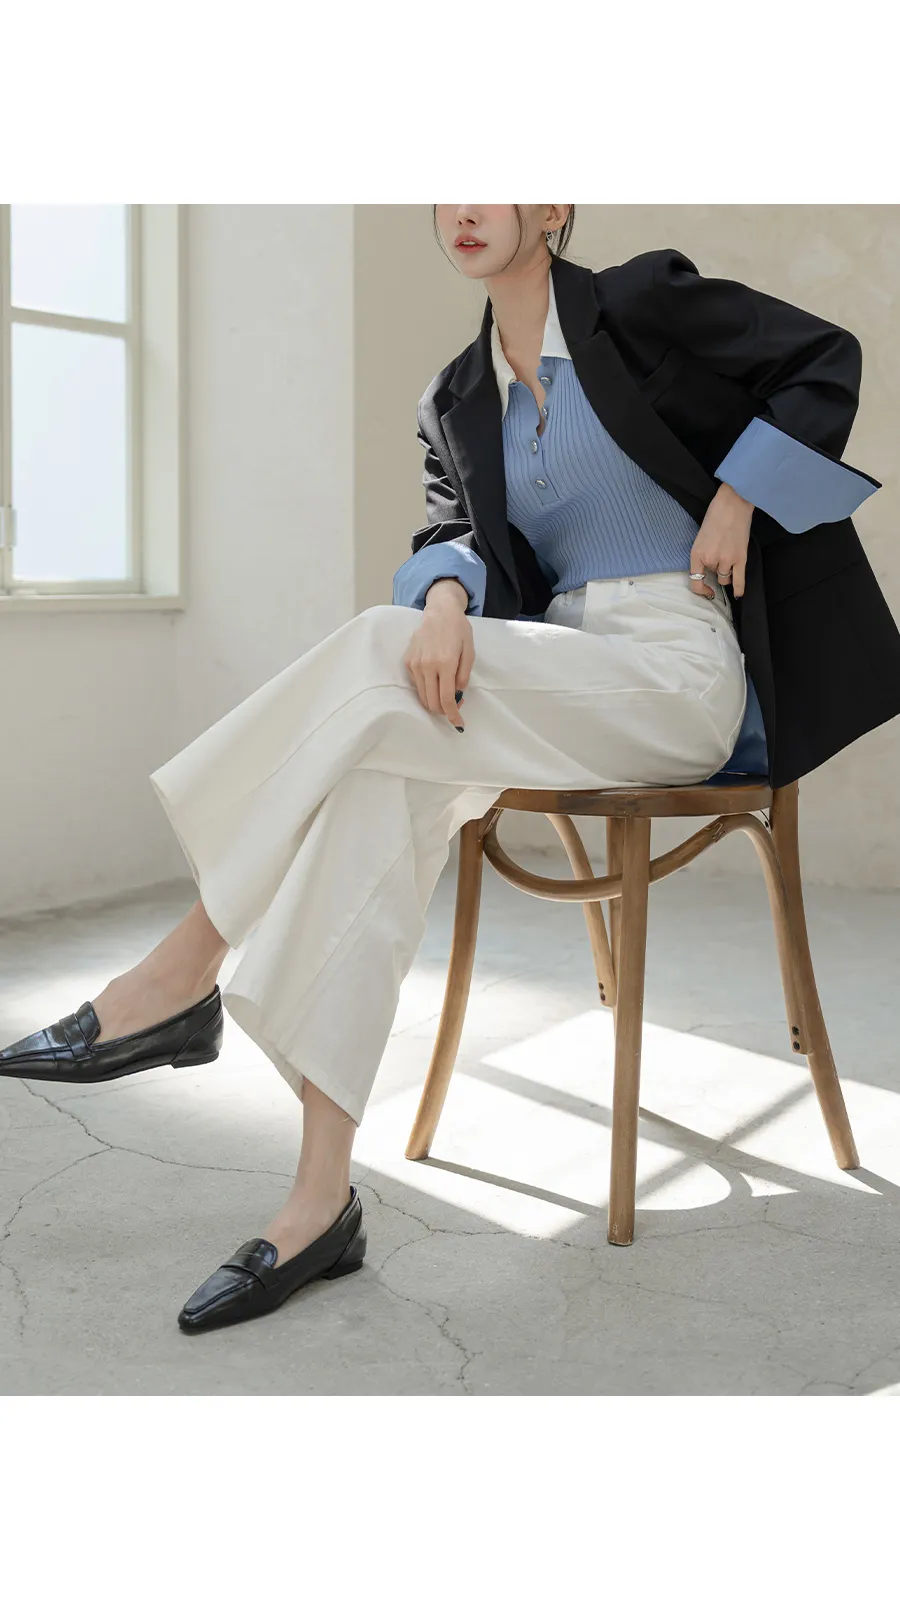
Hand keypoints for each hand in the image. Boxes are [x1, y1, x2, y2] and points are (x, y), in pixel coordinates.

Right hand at [403, 584, 473, 727]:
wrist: (439, 612)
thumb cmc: (458, 630)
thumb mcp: (469, 652)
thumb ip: (464, 676)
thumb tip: (458, 695)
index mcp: (445, 663)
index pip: (446, 698)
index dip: (453, 714)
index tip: (458, 724)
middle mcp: (427, 666)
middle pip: (432, 702)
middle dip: (443, 711)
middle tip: (454, 706)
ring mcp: (415, 664)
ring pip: (422, 697)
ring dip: (434, 702)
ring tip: (446, 694)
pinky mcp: (408, 662)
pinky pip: (417, 685)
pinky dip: (427, 689)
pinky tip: (435, 679)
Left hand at [688, 483, 752, 598]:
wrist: (733, 503)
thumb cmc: (716, 515)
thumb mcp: (701, 536)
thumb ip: (703, 554)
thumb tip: (710, 570)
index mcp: (697, 553)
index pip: (695, 581)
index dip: (701, 590)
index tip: (706, 591)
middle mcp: (710, 559)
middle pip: (714, 576)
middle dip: (716, 569)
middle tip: (721, 552)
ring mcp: (726, 560)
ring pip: (725, 579)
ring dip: (727, 572)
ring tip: (730, 556)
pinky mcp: (741, 558)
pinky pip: (739, 580)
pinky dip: (739, 588)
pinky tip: (738, 594)